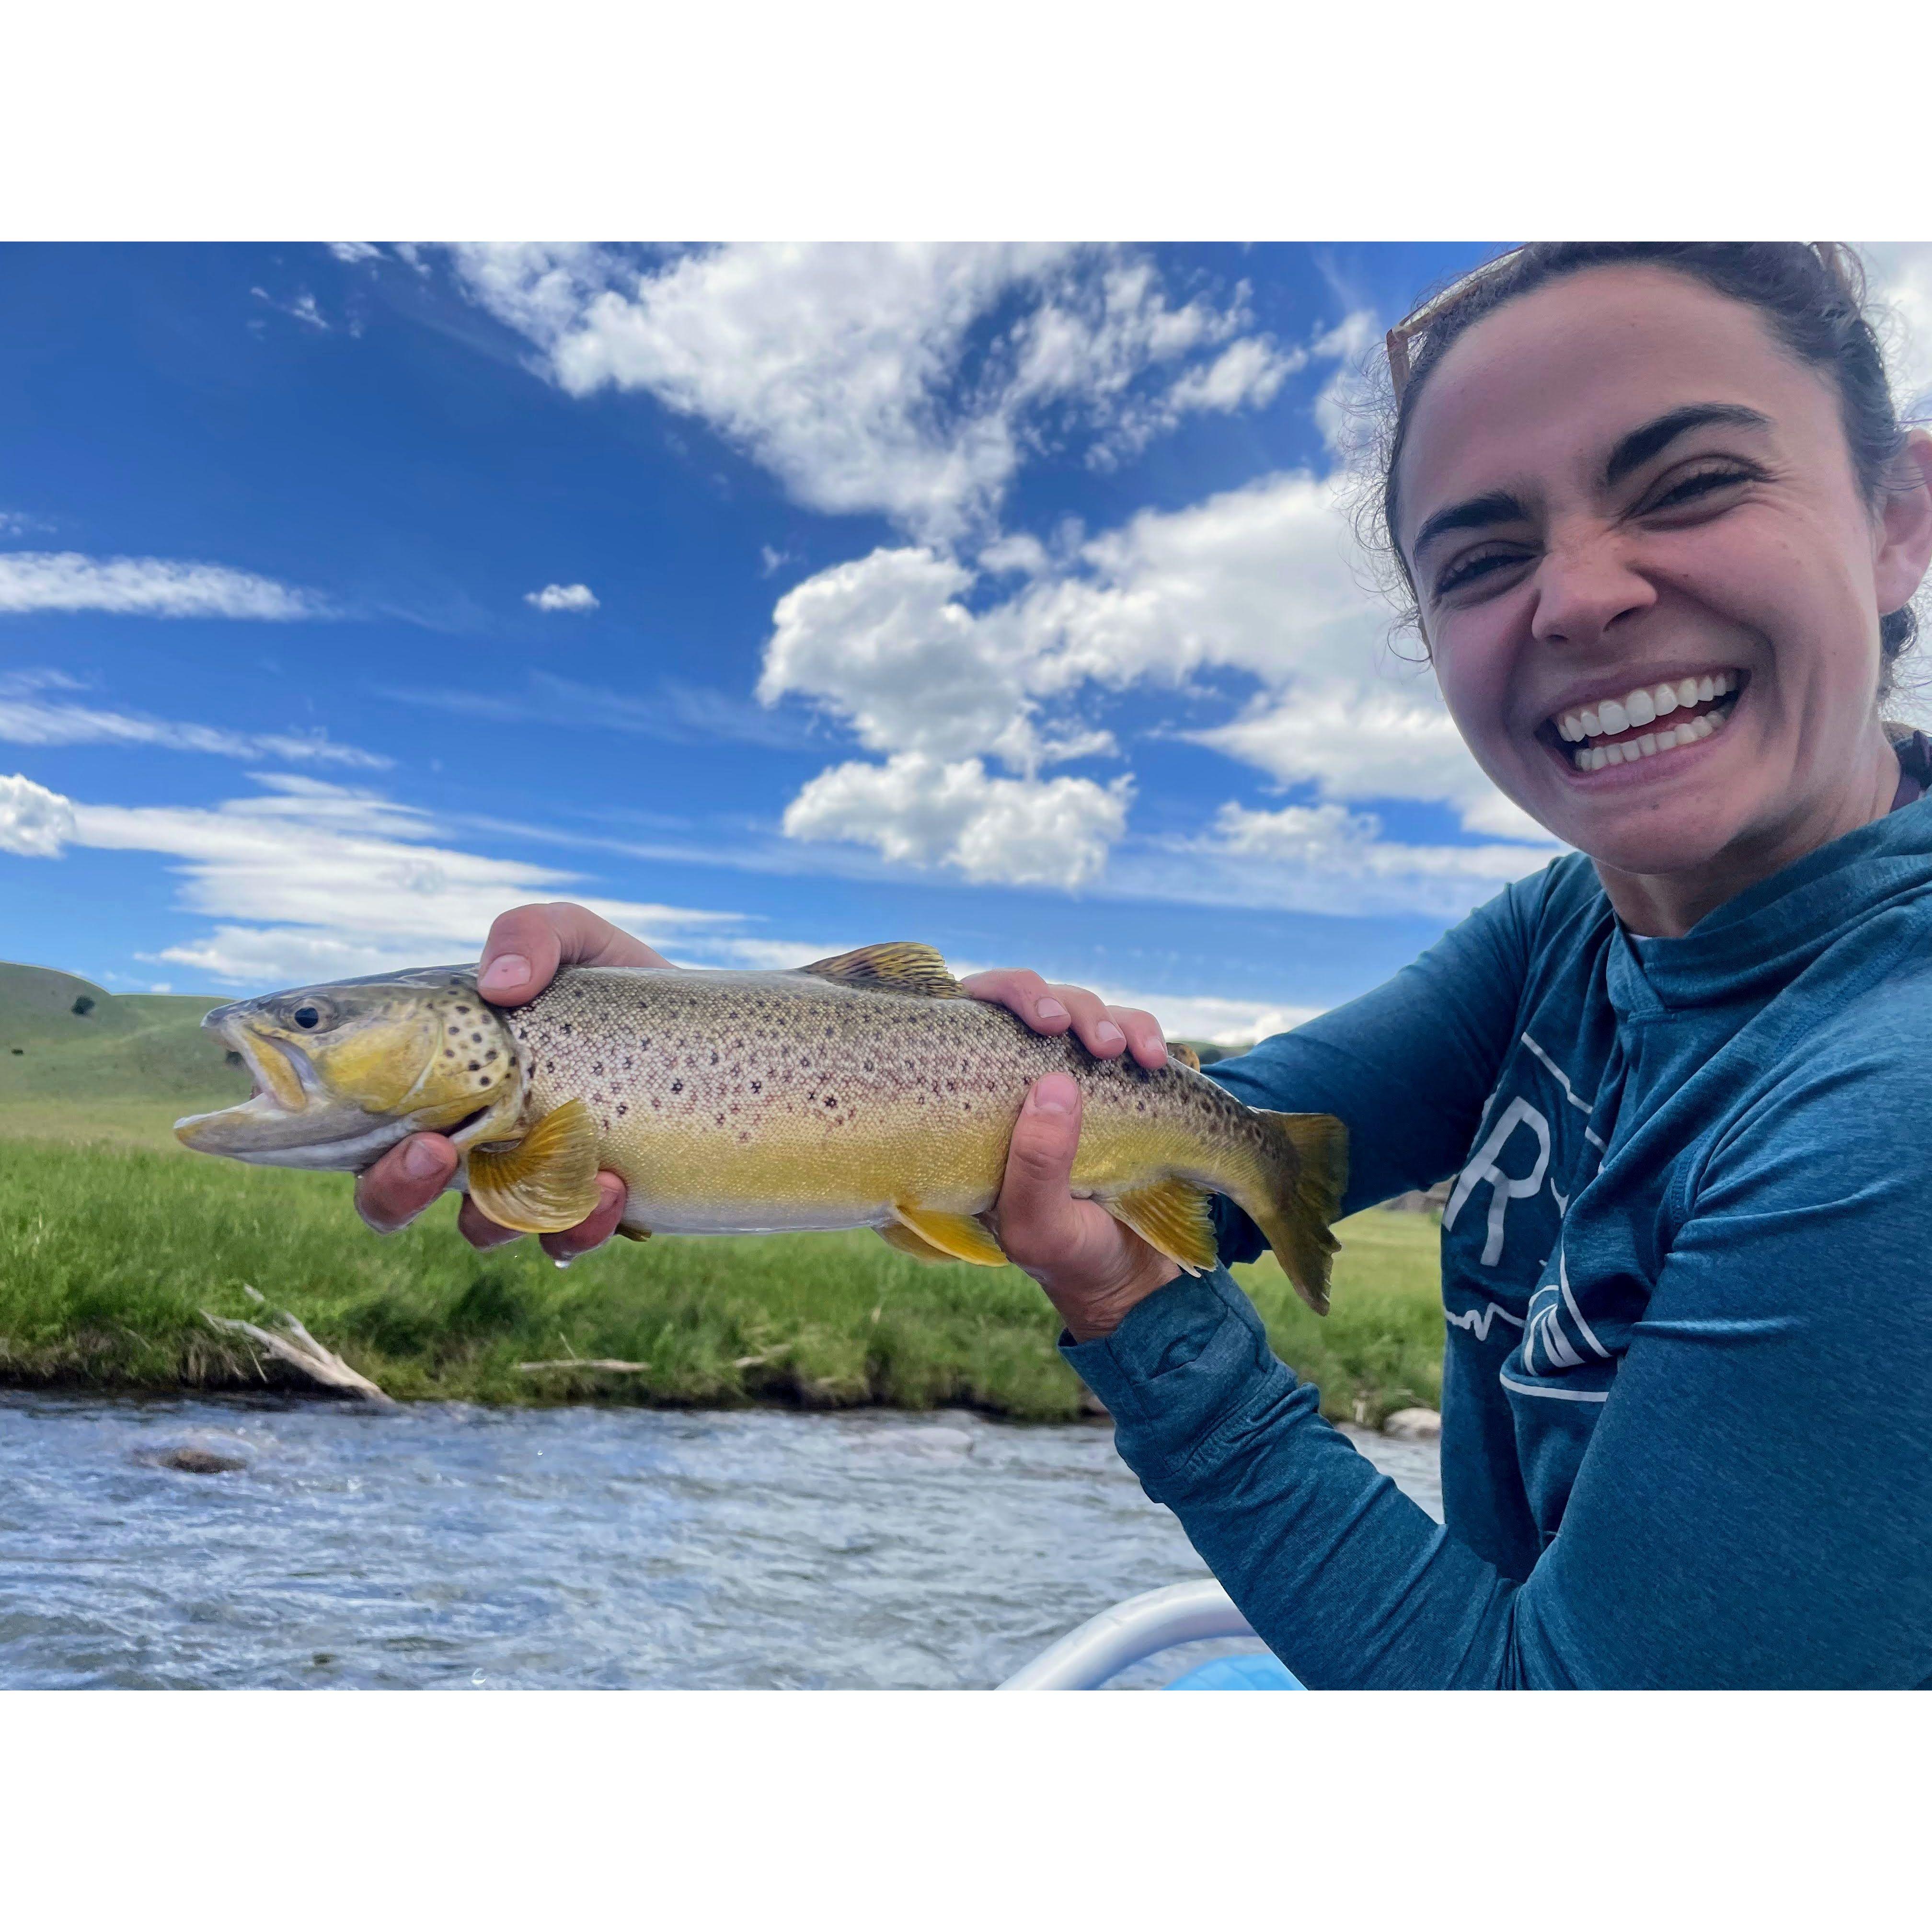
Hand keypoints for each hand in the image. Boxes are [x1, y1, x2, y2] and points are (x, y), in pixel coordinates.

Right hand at [355, 902, 666, 1256]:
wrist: (714, 1040)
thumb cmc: (623, 990)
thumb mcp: (580, 941)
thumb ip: (532, 933)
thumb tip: (499, 984)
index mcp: (438, 1082)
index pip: (355, 1118)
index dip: (329, 1134)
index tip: (368, 1120)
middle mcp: (467, 1141)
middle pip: (388, 1194)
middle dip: (394, 1190)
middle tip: (434, 1153)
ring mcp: (524, 1182)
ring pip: (478, 1229)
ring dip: (505, 1213)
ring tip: (567, 1166)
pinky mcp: (586, 1211)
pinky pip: (564, 1243)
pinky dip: (582, 1223)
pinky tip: (614, 1186)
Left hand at [958, 969, 1178, 1339]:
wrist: (1131, 1276)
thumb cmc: (1063, 1251)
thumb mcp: (1036, 1226)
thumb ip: (1035, 1168)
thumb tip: (1053, 1084)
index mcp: (977, 1103)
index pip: (972, 1017)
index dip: (1003, 992)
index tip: (1042, 1020)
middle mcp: (1020, 1073)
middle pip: (1035, 1000)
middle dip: (1067, 1006)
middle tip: (1093, 1039)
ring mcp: (1075, 1071)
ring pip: (1087, 1009)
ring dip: (1114, 1021)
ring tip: (1137, 1056)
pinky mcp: (1124, 1079)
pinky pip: (1135, 1033)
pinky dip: (1148, 1036)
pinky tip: (1156, 1060)